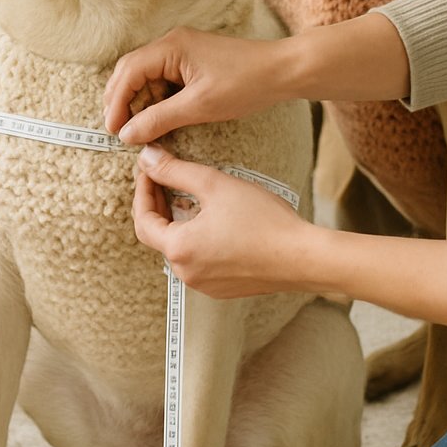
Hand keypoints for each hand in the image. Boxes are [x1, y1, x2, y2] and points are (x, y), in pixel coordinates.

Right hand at [105, 27, 286, 144]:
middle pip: (131, 70)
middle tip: (117, 129)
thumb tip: (128, 134)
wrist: (283, 71)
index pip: (129, 73)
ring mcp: (182, 50)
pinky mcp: (193, 61)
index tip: (113, 130)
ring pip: (146, 75)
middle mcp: (172, 43)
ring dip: (139, 100)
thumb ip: (159, 119)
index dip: (116, 102)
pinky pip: (163, 78)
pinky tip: (158, 118)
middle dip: (121, 99)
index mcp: (171, 47)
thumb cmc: (246, 84)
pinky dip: (156, 98)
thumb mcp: (199, 106)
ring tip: (136, 128)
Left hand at [132, 144, 313, 298]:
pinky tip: (212, 221)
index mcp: (179, 249)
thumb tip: (146, 157)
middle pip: (158, 236)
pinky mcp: (223, 288)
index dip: (143, 191)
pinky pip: (199, 261)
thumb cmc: (263, 220)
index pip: (143, 220)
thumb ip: (175, 170)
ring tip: (189, 197)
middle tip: (165, 178)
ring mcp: (205, 285)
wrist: (303, 257)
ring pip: (179, 249)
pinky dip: (196, 239)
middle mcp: (186, 273)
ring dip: (178, 223)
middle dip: (158, 205)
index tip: (150, 170)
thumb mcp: (214, 185)